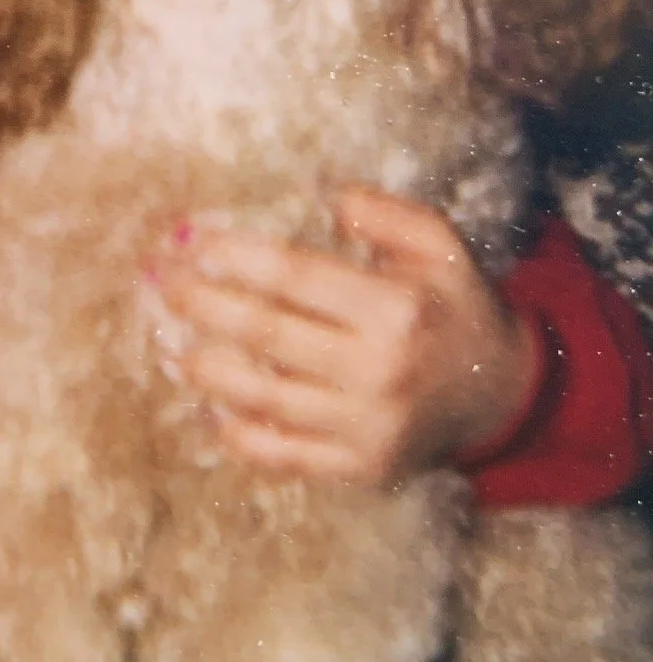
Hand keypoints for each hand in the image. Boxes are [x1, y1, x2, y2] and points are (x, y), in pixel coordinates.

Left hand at [151, 186, 541, 488]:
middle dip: (203, 304)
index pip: (294, 276)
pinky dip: (237, 435)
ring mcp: (368, 428)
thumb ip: (382, 211)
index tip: (189, 239)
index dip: (235, 256)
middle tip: (161, 282)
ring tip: (167, 343)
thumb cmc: (453, 303)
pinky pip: (283, 455)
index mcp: (396, 309)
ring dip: (205, 369)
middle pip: (266, 334)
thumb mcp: (438, 242)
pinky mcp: (360, 469)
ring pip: (263, 398)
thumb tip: (322, 193)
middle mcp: (379, 372)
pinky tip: (205, 408)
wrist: (500, 393)